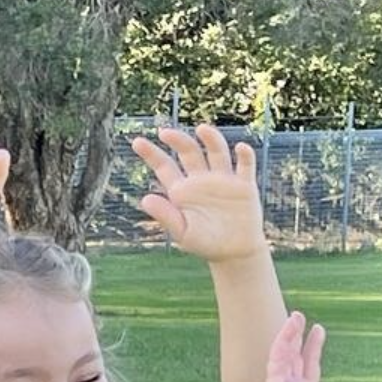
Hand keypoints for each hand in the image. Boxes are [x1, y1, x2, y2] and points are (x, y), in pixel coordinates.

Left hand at [132, 123, 265, 263]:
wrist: (234, 252)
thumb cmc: (205, 244)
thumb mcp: (182, 233)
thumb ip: (166, 216)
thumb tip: (145, 199)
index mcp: (182, 191)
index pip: (164, 167)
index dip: (151, 154)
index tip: (136, 141)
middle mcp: (201, 179)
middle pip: (189, 152)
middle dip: (178, 140)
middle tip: (164, 132)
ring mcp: (223, 179)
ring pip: (216, 151)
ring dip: (211, 139)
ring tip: (201, 129)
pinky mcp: (244, 185)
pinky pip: (245, 165)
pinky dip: (244, 155)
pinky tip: (240, 148)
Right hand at [255, 311, 335, 381]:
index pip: (309, 367)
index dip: (313, 348)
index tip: (317, 330)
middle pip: (295, 358)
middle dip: (298, 337)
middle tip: (300, 315)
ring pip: (284, 360)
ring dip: (288, 338)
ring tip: (294, 318)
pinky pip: (277, 373)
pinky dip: (282, 355)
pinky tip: (286, 339)